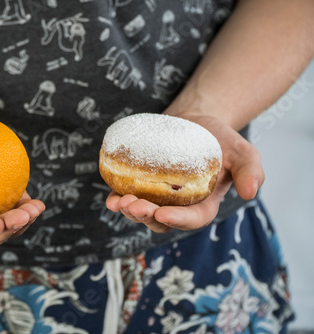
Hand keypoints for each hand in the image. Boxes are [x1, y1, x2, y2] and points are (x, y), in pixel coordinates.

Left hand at [106, 114, 263, 232]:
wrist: (193, 121)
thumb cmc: (219, 138)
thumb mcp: (242, 151)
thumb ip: (250, 170)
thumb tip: (250, 193)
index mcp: (204, 203)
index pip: (192, 218)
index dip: (177, 220)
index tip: (162, 214)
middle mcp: (179, 205)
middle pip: (161, 221)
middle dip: (146, 217)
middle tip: (134, 205)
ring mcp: (158, 196)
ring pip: (142, 214)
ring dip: (130, 212)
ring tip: (119, 202)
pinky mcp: (142, 184)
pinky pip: (128, 197)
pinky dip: (118, 200)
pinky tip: (111, 198)